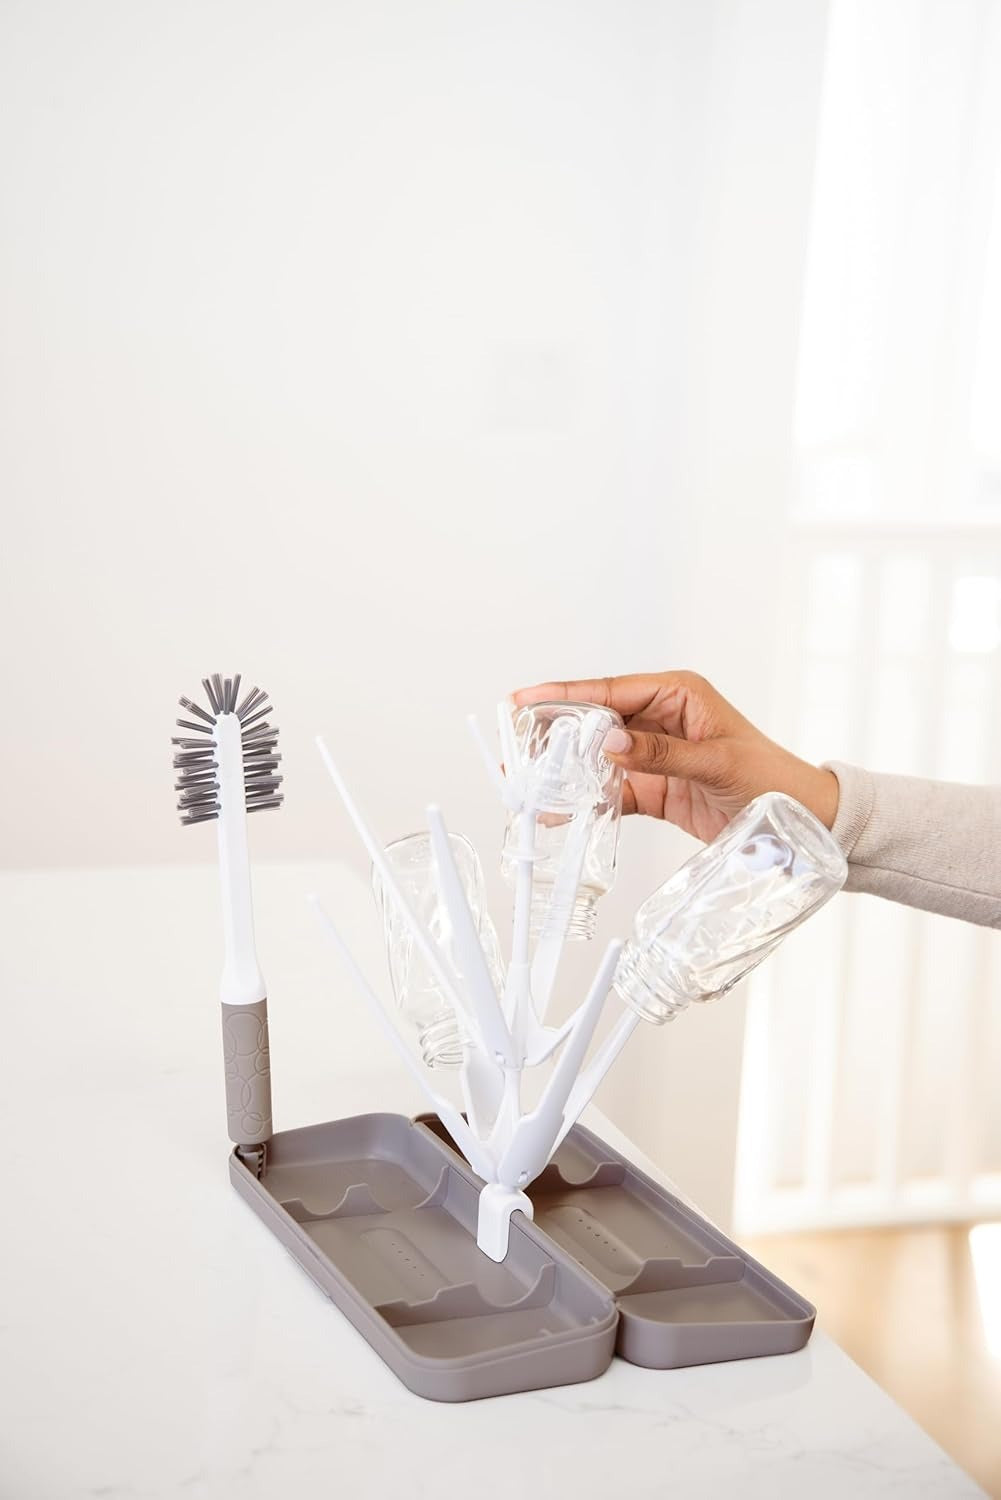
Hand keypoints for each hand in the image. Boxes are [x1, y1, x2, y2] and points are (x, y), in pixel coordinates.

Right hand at [511, 671, 838, 842]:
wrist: (802, 820)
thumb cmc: (772, 778)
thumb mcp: (718, 761)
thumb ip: (661, 752)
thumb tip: (610, 741)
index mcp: (678, 693)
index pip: (611, 690)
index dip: (565, 695)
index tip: (525, 699)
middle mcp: (661, 718)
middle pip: (594, 720)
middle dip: (555, 733)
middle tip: (515, 745)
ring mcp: (653, 754)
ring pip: (596, 757)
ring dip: (565, 770)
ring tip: (527, 781)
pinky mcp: (653, 787)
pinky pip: (611, 790)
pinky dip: (586, 801)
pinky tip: (559, 811)